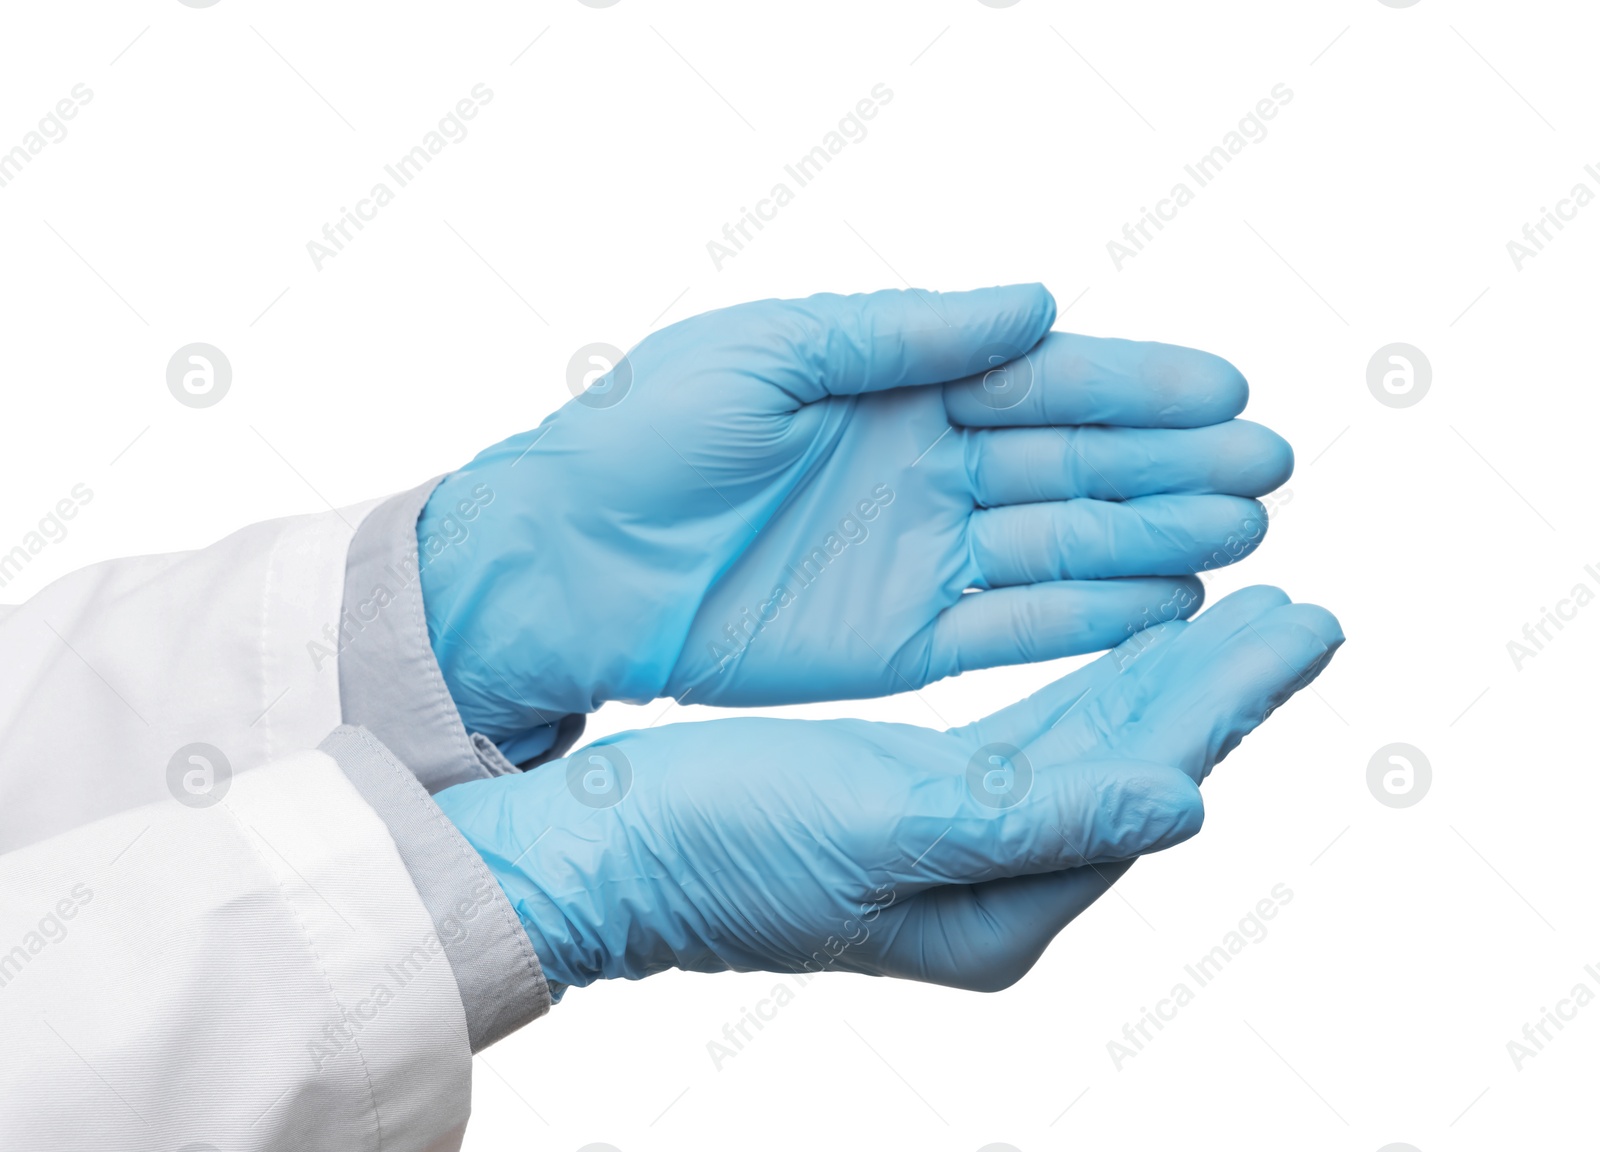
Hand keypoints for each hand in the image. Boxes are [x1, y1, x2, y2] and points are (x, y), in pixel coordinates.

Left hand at [418, 285, 1291, 739]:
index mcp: (896, 383)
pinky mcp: (904, 638)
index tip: (1226, 394)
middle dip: (1170, 466)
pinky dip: (1088, 619)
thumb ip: (906, 334)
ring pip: (1061, 546)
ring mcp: (921, 555)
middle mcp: (925, 467)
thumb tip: (1037, 304)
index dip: (1136, 387)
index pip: (1041, 380)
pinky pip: (1016, 626)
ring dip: (1151, 542)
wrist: (566, 566)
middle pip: (1073, 463)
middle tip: (1264, 474)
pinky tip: (1164, 609)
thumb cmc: (644, 438)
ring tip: (1237, 539)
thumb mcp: (770, 353)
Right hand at [434, 587, 1340, 991]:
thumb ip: (1040, 815)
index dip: (1227, 698)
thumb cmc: (725, 847)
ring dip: (1164, 676)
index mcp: (1003, 905)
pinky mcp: (915, 800)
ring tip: (1234, 613)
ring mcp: (958, 843)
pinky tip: (1114, 646)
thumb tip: (1182, 803)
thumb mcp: (886, 828)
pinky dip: (1085, 680)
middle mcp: (997, 882)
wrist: (609, 851)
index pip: (1146, 780)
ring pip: (1092, 744)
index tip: (1302, 621)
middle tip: (1296, 607)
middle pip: (1137, 762)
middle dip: (1218, 683)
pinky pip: (1033, 733)